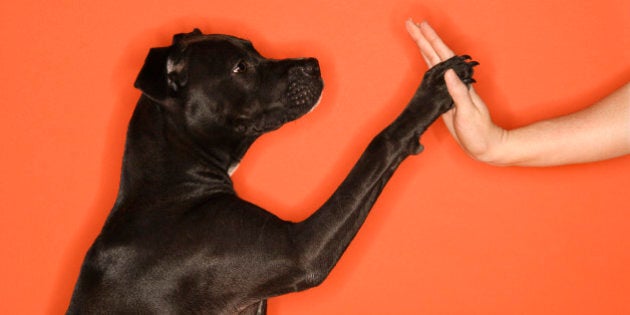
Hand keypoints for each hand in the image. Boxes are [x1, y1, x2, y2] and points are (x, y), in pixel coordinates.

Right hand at [405, 19, 506, 162]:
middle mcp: (454, 81)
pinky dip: (426, 61)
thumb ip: (458, 93)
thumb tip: (448, 73)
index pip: (443, 57)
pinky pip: (432, 74)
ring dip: (423, 46)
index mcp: (459, 82)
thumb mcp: (469, 112)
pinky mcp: (443, 96)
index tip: (421, 27)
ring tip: (414, 32)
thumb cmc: (479, 131)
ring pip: (433, 61)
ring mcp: (448, 88)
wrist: (485, 144)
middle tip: (410, 23)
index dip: (432, 41)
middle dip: (423, 37)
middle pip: (435, 54)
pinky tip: (423, 55)